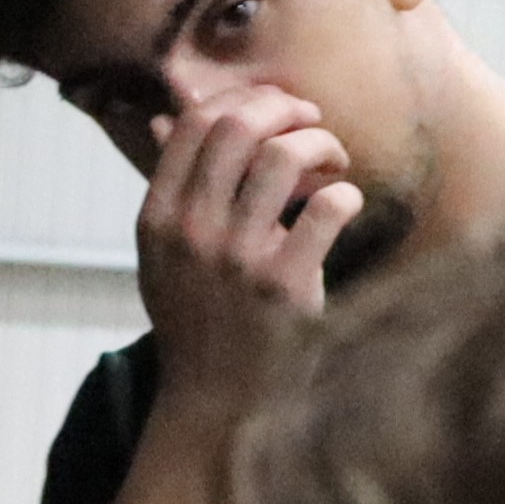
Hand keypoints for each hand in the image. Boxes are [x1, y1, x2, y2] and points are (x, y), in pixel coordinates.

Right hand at [136, 85, 359, 424]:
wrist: (216, 402)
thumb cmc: (197, 319)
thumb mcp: (164, 256)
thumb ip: (170, 189)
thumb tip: (159, 120)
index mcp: (158, 217)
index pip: (193, 123)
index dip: (245, 101)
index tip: (278, 112)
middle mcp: (191, 231)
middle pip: (239, 127)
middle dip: (288, 111)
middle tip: (314, 127)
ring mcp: (237, 257)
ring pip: (285, 155)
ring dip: (323, 145)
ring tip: (334, 165)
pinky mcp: (285, 284)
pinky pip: (329, 207)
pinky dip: (347, 196)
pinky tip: (345, 208)